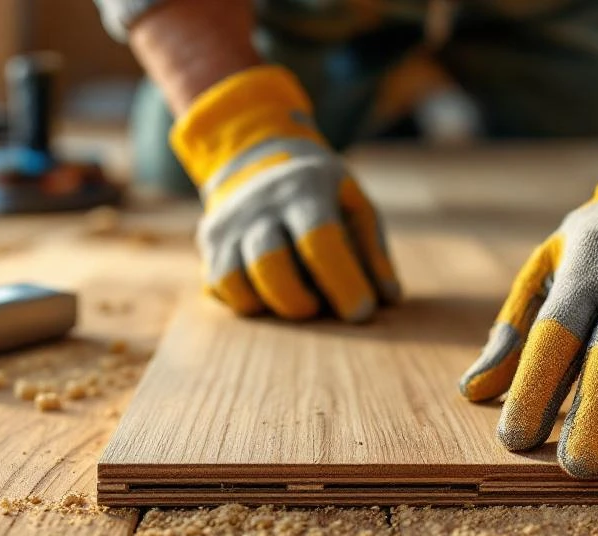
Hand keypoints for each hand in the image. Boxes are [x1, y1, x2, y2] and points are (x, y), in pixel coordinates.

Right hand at [170, 65, 399, 320]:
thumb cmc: (323, 195)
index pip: (320, 240)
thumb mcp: (355, 206)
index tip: (361, 313)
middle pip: (269, 261)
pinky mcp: (209, 242)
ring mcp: (229, 222)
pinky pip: (219, 287)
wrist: (260, 159)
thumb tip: (388, 298)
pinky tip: (269, 295)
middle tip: (318, 307)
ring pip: (234, 279)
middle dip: (298, 301)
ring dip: (269, 306)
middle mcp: (260, 202)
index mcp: (305, 188)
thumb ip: (373, 252)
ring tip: (296, 301)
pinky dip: (246, 302)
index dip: (342, 283)